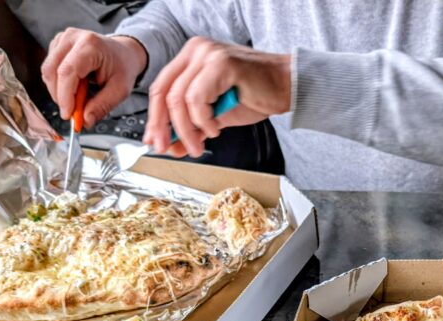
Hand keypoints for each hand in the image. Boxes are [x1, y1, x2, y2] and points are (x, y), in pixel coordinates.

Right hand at [41, 29, 147, 128]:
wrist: (123, 53)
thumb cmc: (122, 68)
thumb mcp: (120, 90)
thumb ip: (102, 106)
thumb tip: (85, 121)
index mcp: (91, 45)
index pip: (68, 71)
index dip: (64, 95)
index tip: (68, 115)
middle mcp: (72, 37)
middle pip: (52, 71)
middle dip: (60, 96)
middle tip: (74, 113)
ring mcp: (63, 39)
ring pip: (48, 71)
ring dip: (59, 91)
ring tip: (79, 97)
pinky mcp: (57, 45)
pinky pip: (50, 69)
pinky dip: (58, 84)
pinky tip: (75, 87)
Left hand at [145, 38, 290, 157]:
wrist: (287, 87)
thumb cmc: (257, 95)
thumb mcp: (216, 116)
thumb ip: (192, 127)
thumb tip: (172, 146)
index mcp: (190, 58)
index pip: (161, 89)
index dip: (155, 118)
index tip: (155, 141)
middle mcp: (196, 51)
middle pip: (164, 92)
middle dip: (163, 126)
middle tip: (168, 148)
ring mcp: (207, 54)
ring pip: (179, 99)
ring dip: (187, 130)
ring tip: (200, 145)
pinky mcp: (221, 63)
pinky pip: (198, 98)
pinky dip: (203, 120)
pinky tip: (216, 128)